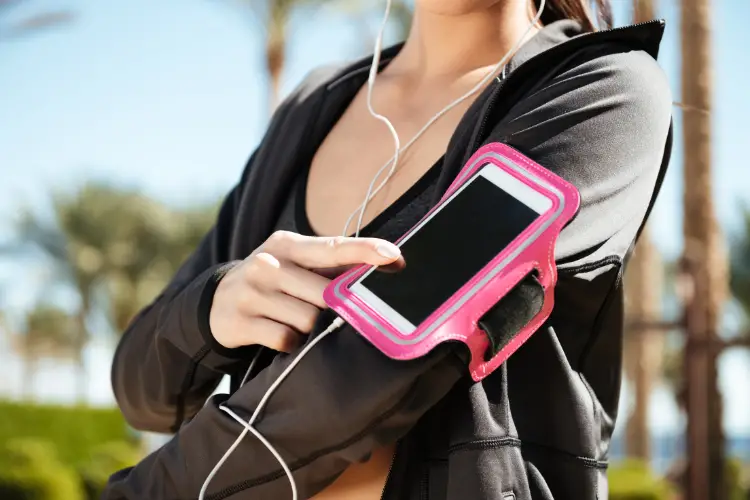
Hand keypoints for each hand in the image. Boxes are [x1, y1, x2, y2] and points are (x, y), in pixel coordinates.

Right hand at [209, 231, 402, 351]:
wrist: (216, 302)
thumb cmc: (274, 282)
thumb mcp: (296, 265)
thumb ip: (335, 266)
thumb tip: (389, 265)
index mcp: (288, 245)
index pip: (334, 247)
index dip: (365, 251)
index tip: (395, 256)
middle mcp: (268, 264)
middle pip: (326, 294)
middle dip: (337, 309)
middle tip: (337, 315)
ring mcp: (252, 292)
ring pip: (307, 320)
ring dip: (312, 329)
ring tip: (299, 323)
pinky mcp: (240, 321)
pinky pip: (285, 340)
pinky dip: (291, 344)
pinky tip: (283, 337)